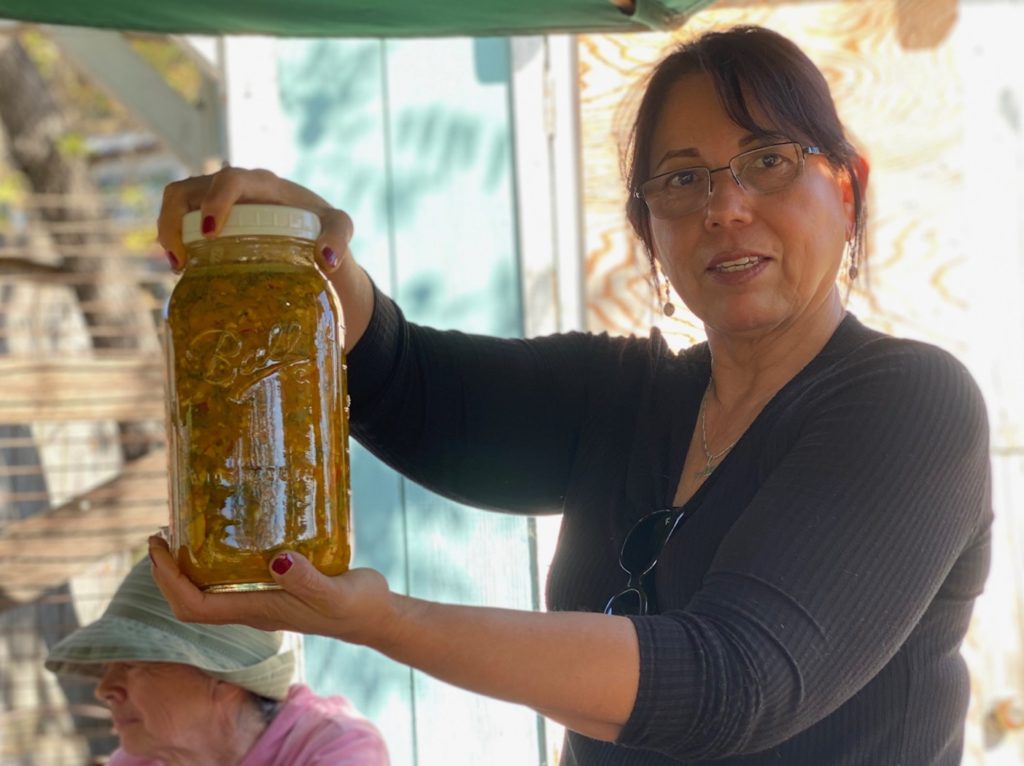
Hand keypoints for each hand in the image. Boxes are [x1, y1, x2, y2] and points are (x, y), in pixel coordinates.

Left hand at [148, 536, 397, 645]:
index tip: (159, 549)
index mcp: (257, 611)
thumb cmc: (356, 607)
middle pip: (191, 600)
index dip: (169, 581)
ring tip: (183, 529)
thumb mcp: (335, 592)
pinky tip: (226, 532)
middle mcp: (251, 608)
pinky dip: (213, 558)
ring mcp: (260, 599)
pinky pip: (229, 577)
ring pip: (207, 589)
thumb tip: (277, 560)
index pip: (194, 607)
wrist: (375, 618)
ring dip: (186, 565)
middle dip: (167, 571)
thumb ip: (308, 579)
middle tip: (161, 532)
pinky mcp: (273, 587)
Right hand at [157, 167, 354, 274]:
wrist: (312, 232)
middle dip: (174, 221)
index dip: (215, 201)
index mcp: (262, 184)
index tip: (210, 232)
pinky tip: (183, 269)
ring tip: (179, 267)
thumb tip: (327, 259)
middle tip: (182, 260)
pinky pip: (177, 219)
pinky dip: (172, 239)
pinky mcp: (205, 216)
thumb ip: (339, 236)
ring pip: (175, 202)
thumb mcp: (339, 226)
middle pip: (186, 190)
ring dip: (167, 230)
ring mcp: (214, 199)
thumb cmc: (323, 224)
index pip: (230, 180)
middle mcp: (232, 186)